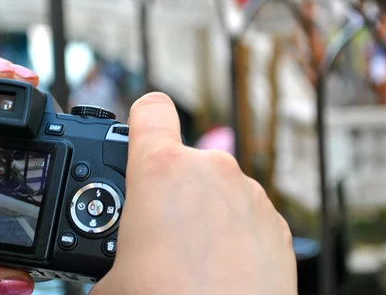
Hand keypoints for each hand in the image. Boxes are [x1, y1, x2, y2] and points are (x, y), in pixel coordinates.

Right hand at [92, 93, 296, 294]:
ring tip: (192, 260)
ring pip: (216, 189)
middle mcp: (212, 170)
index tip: (139, 135)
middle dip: (171, 190)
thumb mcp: (109, 277)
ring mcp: (249, 195)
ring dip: (204, 212)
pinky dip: (233, 233)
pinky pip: (245, 214)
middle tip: (160, 235)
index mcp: (162, 171)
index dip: (142, 119)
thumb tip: (110, 260)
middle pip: (183, 160)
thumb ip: (110, 246)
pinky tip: (222, 270)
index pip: (151, 109)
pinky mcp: (277, 224)